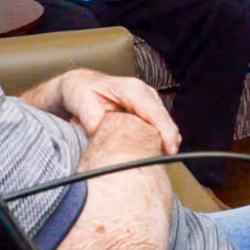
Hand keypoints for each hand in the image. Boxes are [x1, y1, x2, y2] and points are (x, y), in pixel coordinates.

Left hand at [50, 70, 179, 153]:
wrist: (81, 86)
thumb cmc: (82, 90)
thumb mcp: (80, 99)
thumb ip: (89, 114)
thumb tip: (97, 128)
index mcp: (132, 89)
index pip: (155, 112)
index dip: (166, 131)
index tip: (169, 148)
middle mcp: (144, 93)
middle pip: (165, 120)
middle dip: (169, 141)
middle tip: (160, 162)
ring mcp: (149, 102)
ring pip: (164, 125)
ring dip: (163, 142)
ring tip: (154, 158)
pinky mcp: (148, 111)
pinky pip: (158, 127)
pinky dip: (158, 140)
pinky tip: (151, 151)